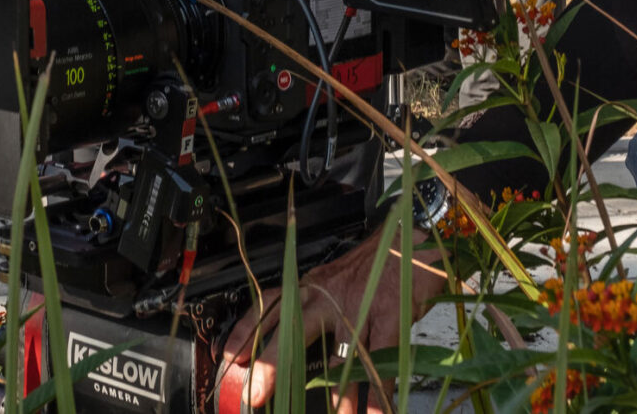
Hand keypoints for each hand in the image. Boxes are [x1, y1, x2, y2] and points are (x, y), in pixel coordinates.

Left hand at [219, 234, 447, 409]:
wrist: (408, 240)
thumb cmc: (368, 269)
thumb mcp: (330, 283)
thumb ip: (311, 309)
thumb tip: (288, 347)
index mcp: (309, 287)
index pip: (267, 306)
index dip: (245, 332)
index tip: (227, 358)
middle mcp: (326, 296)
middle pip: (291, 329)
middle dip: (271, 364)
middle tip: (255, 394)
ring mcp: (356, 306)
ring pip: (339, 354)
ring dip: (338, 394)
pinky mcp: (387, 316)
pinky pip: (380, 360)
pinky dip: (379, 392)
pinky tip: (377, 411)